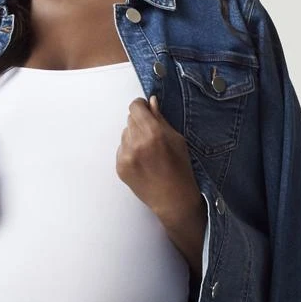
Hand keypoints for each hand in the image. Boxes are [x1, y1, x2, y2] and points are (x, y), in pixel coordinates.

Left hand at [114, 94, 205, 271]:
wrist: (173, 199)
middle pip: (130, 119)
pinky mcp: (120, 167)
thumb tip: (151, 102)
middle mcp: (136, 142)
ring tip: (148, 152)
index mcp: (153, 132)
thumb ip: (160, 119)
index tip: (146, 111)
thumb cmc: (180, 169)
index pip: (135, 107)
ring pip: (125, 134)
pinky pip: (121, 149)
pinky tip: (143, 162)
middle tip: (152, 136)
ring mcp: (126, 156)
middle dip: (140, 123)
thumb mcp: (177, 139)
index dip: (141, 107)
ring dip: (134, 137)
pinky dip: (130, 152)